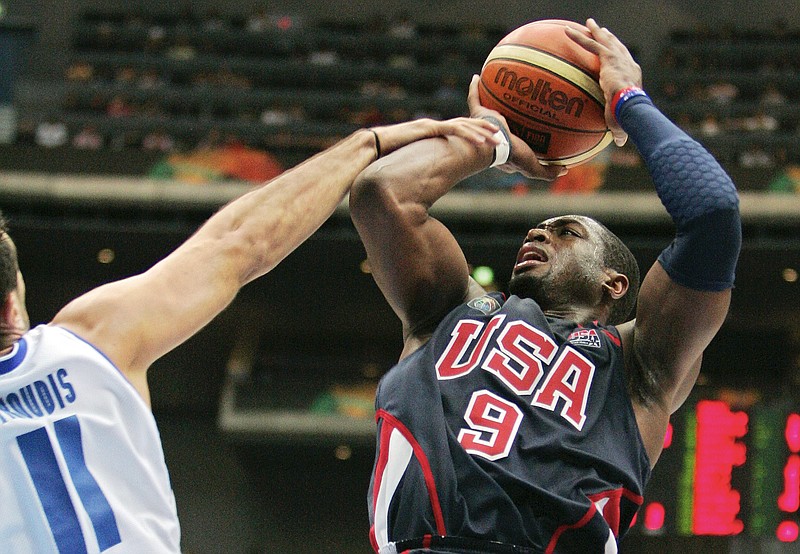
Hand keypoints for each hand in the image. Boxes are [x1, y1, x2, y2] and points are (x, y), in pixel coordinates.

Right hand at [372, 116, 500, 157]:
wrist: (373, 145)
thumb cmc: (387, 154)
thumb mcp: (409, 159)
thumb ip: (419, 162)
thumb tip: (422, 176)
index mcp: (430, 131)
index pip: (456, 130)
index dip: (473, 132)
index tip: (487, 139)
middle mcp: (433, 125)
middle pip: (464, 125)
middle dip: (483, 129)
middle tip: (501, 135)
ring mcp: (432, 125)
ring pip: (463, 126)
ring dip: (482, 132)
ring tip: (498, 139)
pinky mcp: (429, 129)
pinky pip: (454, 131)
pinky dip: (469, 136)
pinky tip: (482, 142)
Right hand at [467, 75, 563, 180]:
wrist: (495, 147)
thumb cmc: (513, 156)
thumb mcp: (533, 167)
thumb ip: (547, 171)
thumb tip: (564, 169)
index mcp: (504, 148)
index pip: (513, 142)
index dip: (520, 139)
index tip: (531, 131)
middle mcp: (493, 134)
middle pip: (500, 124)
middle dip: (504, 117)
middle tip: (516, 106)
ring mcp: (484, 123)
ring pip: (487, 109)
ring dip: (490, 99)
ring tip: (500, 85)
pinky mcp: (477, 114)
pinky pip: (474, 97)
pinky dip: (474, 87)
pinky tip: (478, 76)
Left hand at [565, 18, 642, 146]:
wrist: (631, 106)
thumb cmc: (628, 117)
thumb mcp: (622, 122)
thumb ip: (619, 130)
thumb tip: (620, 143)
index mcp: (632, 76)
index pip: (625, 62)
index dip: (619, 55)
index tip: (613, 51)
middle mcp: (627, 63)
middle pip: (616, 46)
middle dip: (608, 37)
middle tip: (601, 30)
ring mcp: (618, 58)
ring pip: (603, 41)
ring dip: (593, 31)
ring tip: (586, 23)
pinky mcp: (608, 58)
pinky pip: (590, 44)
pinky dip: (578, 37)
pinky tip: (567, 32)